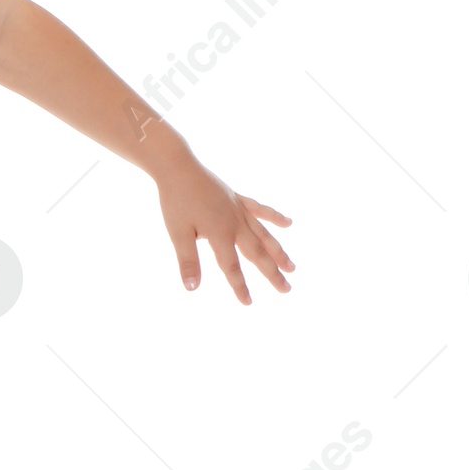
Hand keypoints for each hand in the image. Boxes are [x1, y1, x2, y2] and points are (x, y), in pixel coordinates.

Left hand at [156, 152, 293, 302]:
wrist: (178, 166)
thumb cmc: (176, 201)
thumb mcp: (178, 234)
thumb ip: (188, 261)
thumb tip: (192, 289)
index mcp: (220, 234)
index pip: (232, 267)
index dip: (239, 286)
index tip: (248, 303)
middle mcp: (235, 223)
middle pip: (257, 253)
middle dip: (272, 273)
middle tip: (287, 289)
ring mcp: (239, 210)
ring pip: (264, 234)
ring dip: (278, 251)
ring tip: (292, 266)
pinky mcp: (237, 198)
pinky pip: (260, 209)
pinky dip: (274, 217)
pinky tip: (288, 223)